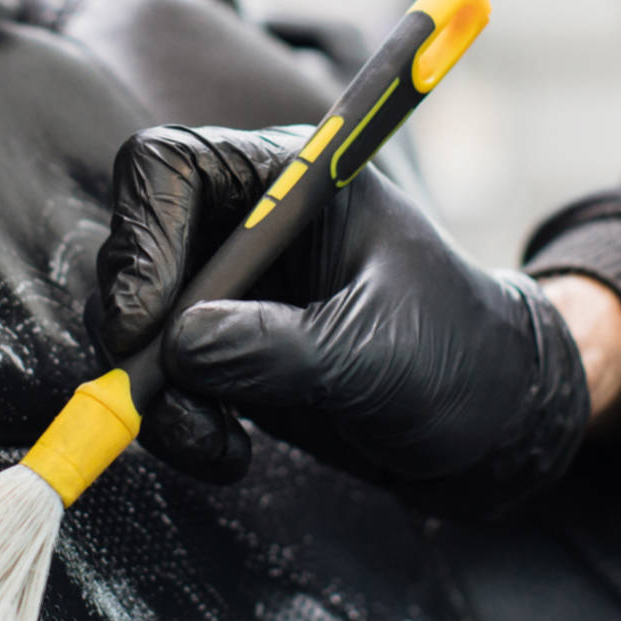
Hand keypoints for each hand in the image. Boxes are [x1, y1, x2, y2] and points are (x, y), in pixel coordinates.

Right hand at [94, 124, 591, 515]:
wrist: (487, 422)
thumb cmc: (457, 357)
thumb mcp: (376, 353)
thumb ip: (280, 348)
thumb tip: (182, 348)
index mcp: (291, 179)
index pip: (173, 167)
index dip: (142, 235)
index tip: (144, 325)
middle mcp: (246, 219)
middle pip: (134, 243)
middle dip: (136, 328)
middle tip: (156, 399)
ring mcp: (228, 284)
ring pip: (134, 321)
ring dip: (157, 394)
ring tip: (217, 446)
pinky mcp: (219, 346)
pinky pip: (156, 375)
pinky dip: (174, 420)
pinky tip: (227, 453)